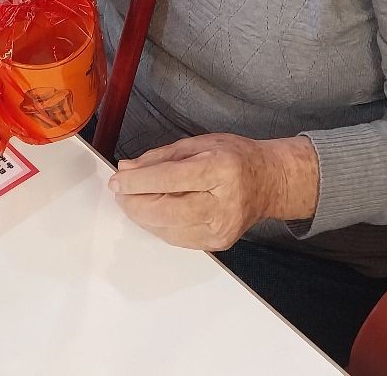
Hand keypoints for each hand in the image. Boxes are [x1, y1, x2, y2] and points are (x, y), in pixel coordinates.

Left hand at [108, 133, 318, 250]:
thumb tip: (127, 169)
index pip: (169, 179)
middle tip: (120, 192)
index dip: (137, 182)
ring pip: (168, 229)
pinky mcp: (218, 243)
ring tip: (133, 200)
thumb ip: (160, 158)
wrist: (268, 181)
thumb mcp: (198, 144)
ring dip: (143, 216)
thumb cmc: (235, 157)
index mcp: (220, 169)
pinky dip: (159, 226)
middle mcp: (223, 203)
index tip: (117, 179)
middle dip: (134, 203)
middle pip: (166, 211)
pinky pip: (177, 239)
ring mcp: (221, 228)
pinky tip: (153, 212)